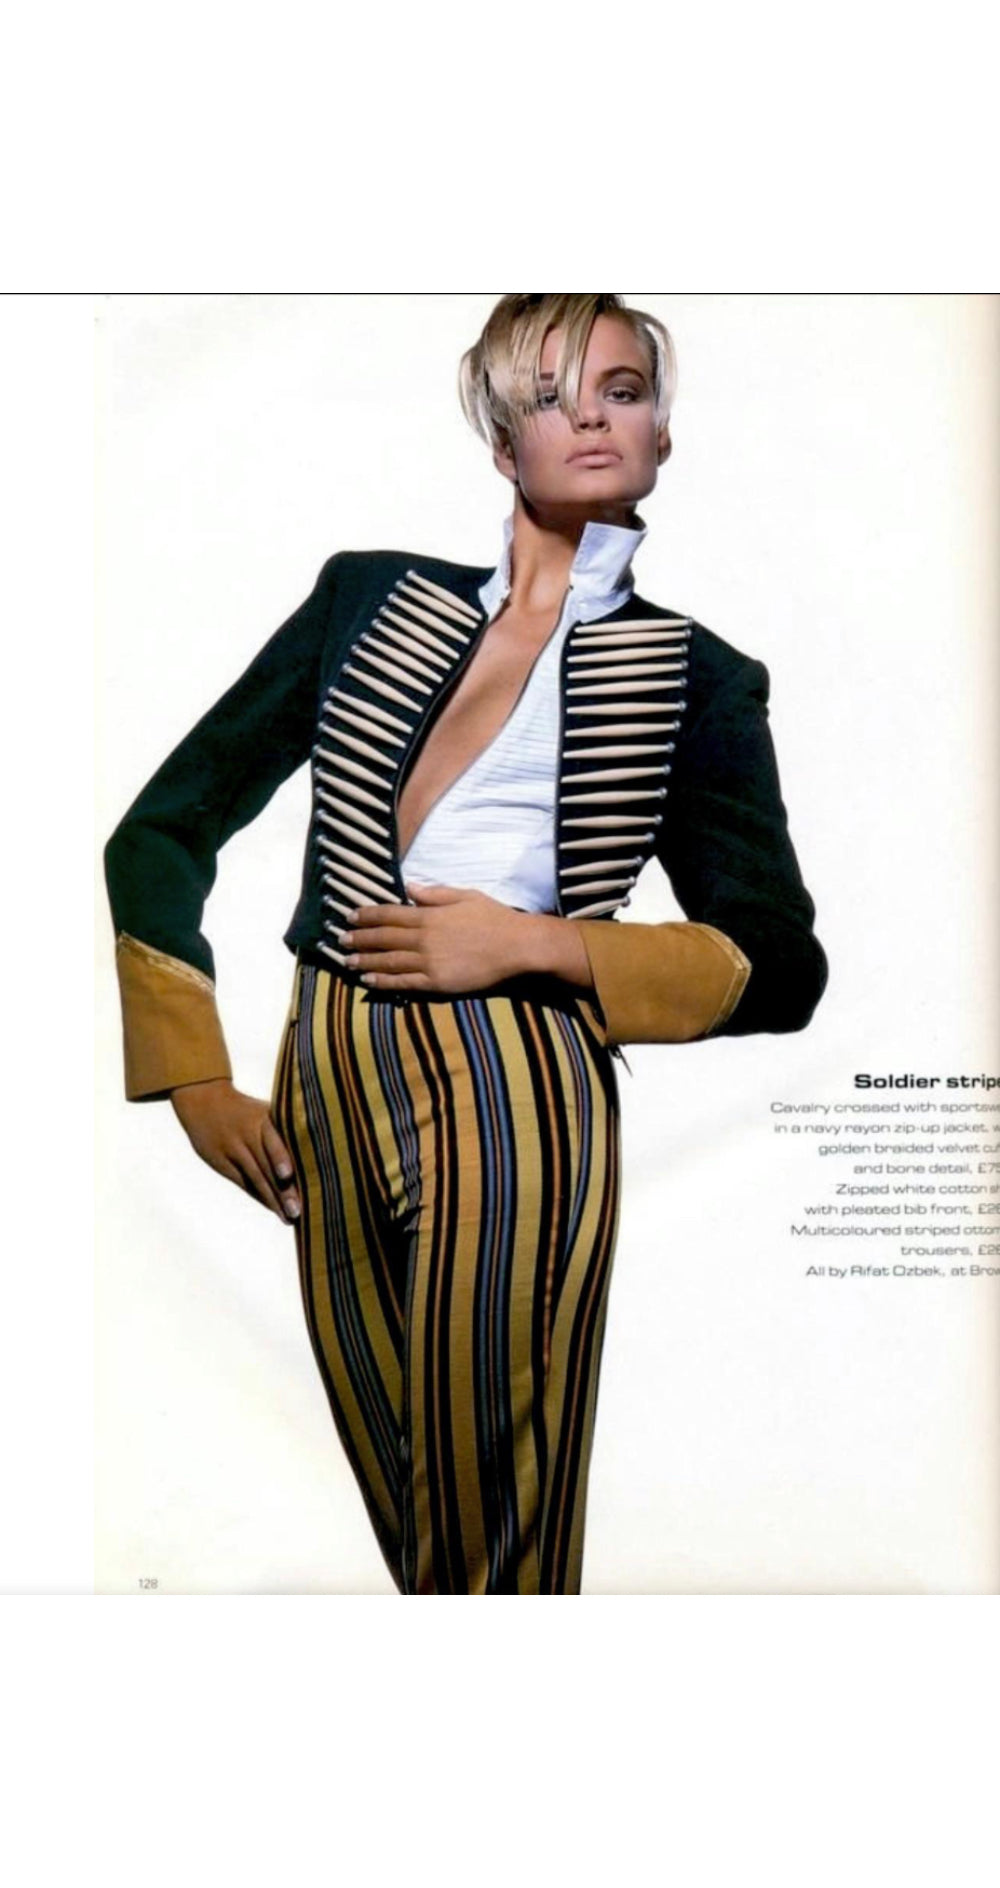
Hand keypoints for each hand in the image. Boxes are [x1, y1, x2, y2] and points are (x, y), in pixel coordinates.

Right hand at [169, 1079, 300, 1223]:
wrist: (203, 1101)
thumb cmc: (247, 1109)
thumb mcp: (262, 1109)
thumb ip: (284, 1128)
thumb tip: (317, 1150)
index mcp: (260, 1117)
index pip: (270, 1138)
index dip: (278, 1155)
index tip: (287, 1174)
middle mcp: (246, 1134)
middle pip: (265, 1164)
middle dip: (282, 1189)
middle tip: (298, 1210)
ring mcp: (232, 1149)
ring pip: (255, 1178)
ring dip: (272, 1199)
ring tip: (289, 1217)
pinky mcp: (221, 1163)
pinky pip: (244, 1183)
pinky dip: (260, 1196)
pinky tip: (273, 1208)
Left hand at [339, 883, 533, 993]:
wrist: (517, 946)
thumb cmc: (494, 918)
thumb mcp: (465, 896)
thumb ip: (435, 894)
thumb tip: (410, 888)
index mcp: (429, 916)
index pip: (389, 915)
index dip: (367, 916)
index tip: (350, 917)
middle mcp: (424, 938)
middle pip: (383, 939)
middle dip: (359, 939)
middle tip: (340, 940)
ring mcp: (429, 962)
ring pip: (388, 962)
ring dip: (365, 962)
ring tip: (347, 961)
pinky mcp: (437, 983)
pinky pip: (403, 983)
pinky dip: (383, 981)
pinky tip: (369, 980)